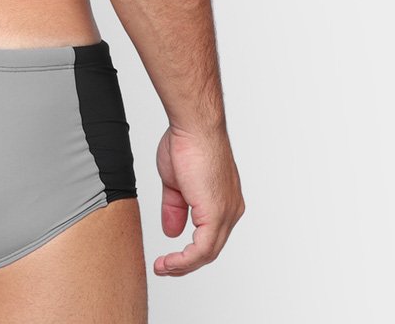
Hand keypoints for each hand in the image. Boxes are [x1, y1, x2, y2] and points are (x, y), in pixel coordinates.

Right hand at [152, 123, 244, 275]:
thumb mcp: (176, 182)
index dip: (190, 248)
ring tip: (163, 267)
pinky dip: (185, 260)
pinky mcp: (218, 214)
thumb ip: (175, 208)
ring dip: (183, 265)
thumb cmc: (187, 142)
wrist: (194, 127)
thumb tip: (172, 230)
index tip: (171, 255)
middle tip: (165, 267)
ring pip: (208, 252)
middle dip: (186, 262)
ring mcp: (227, 212)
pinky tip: (170, 262)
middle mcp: (231, 208)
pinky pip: (203, 250)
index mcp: (225, 199)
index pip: (210, 233)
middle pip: (211, 247)